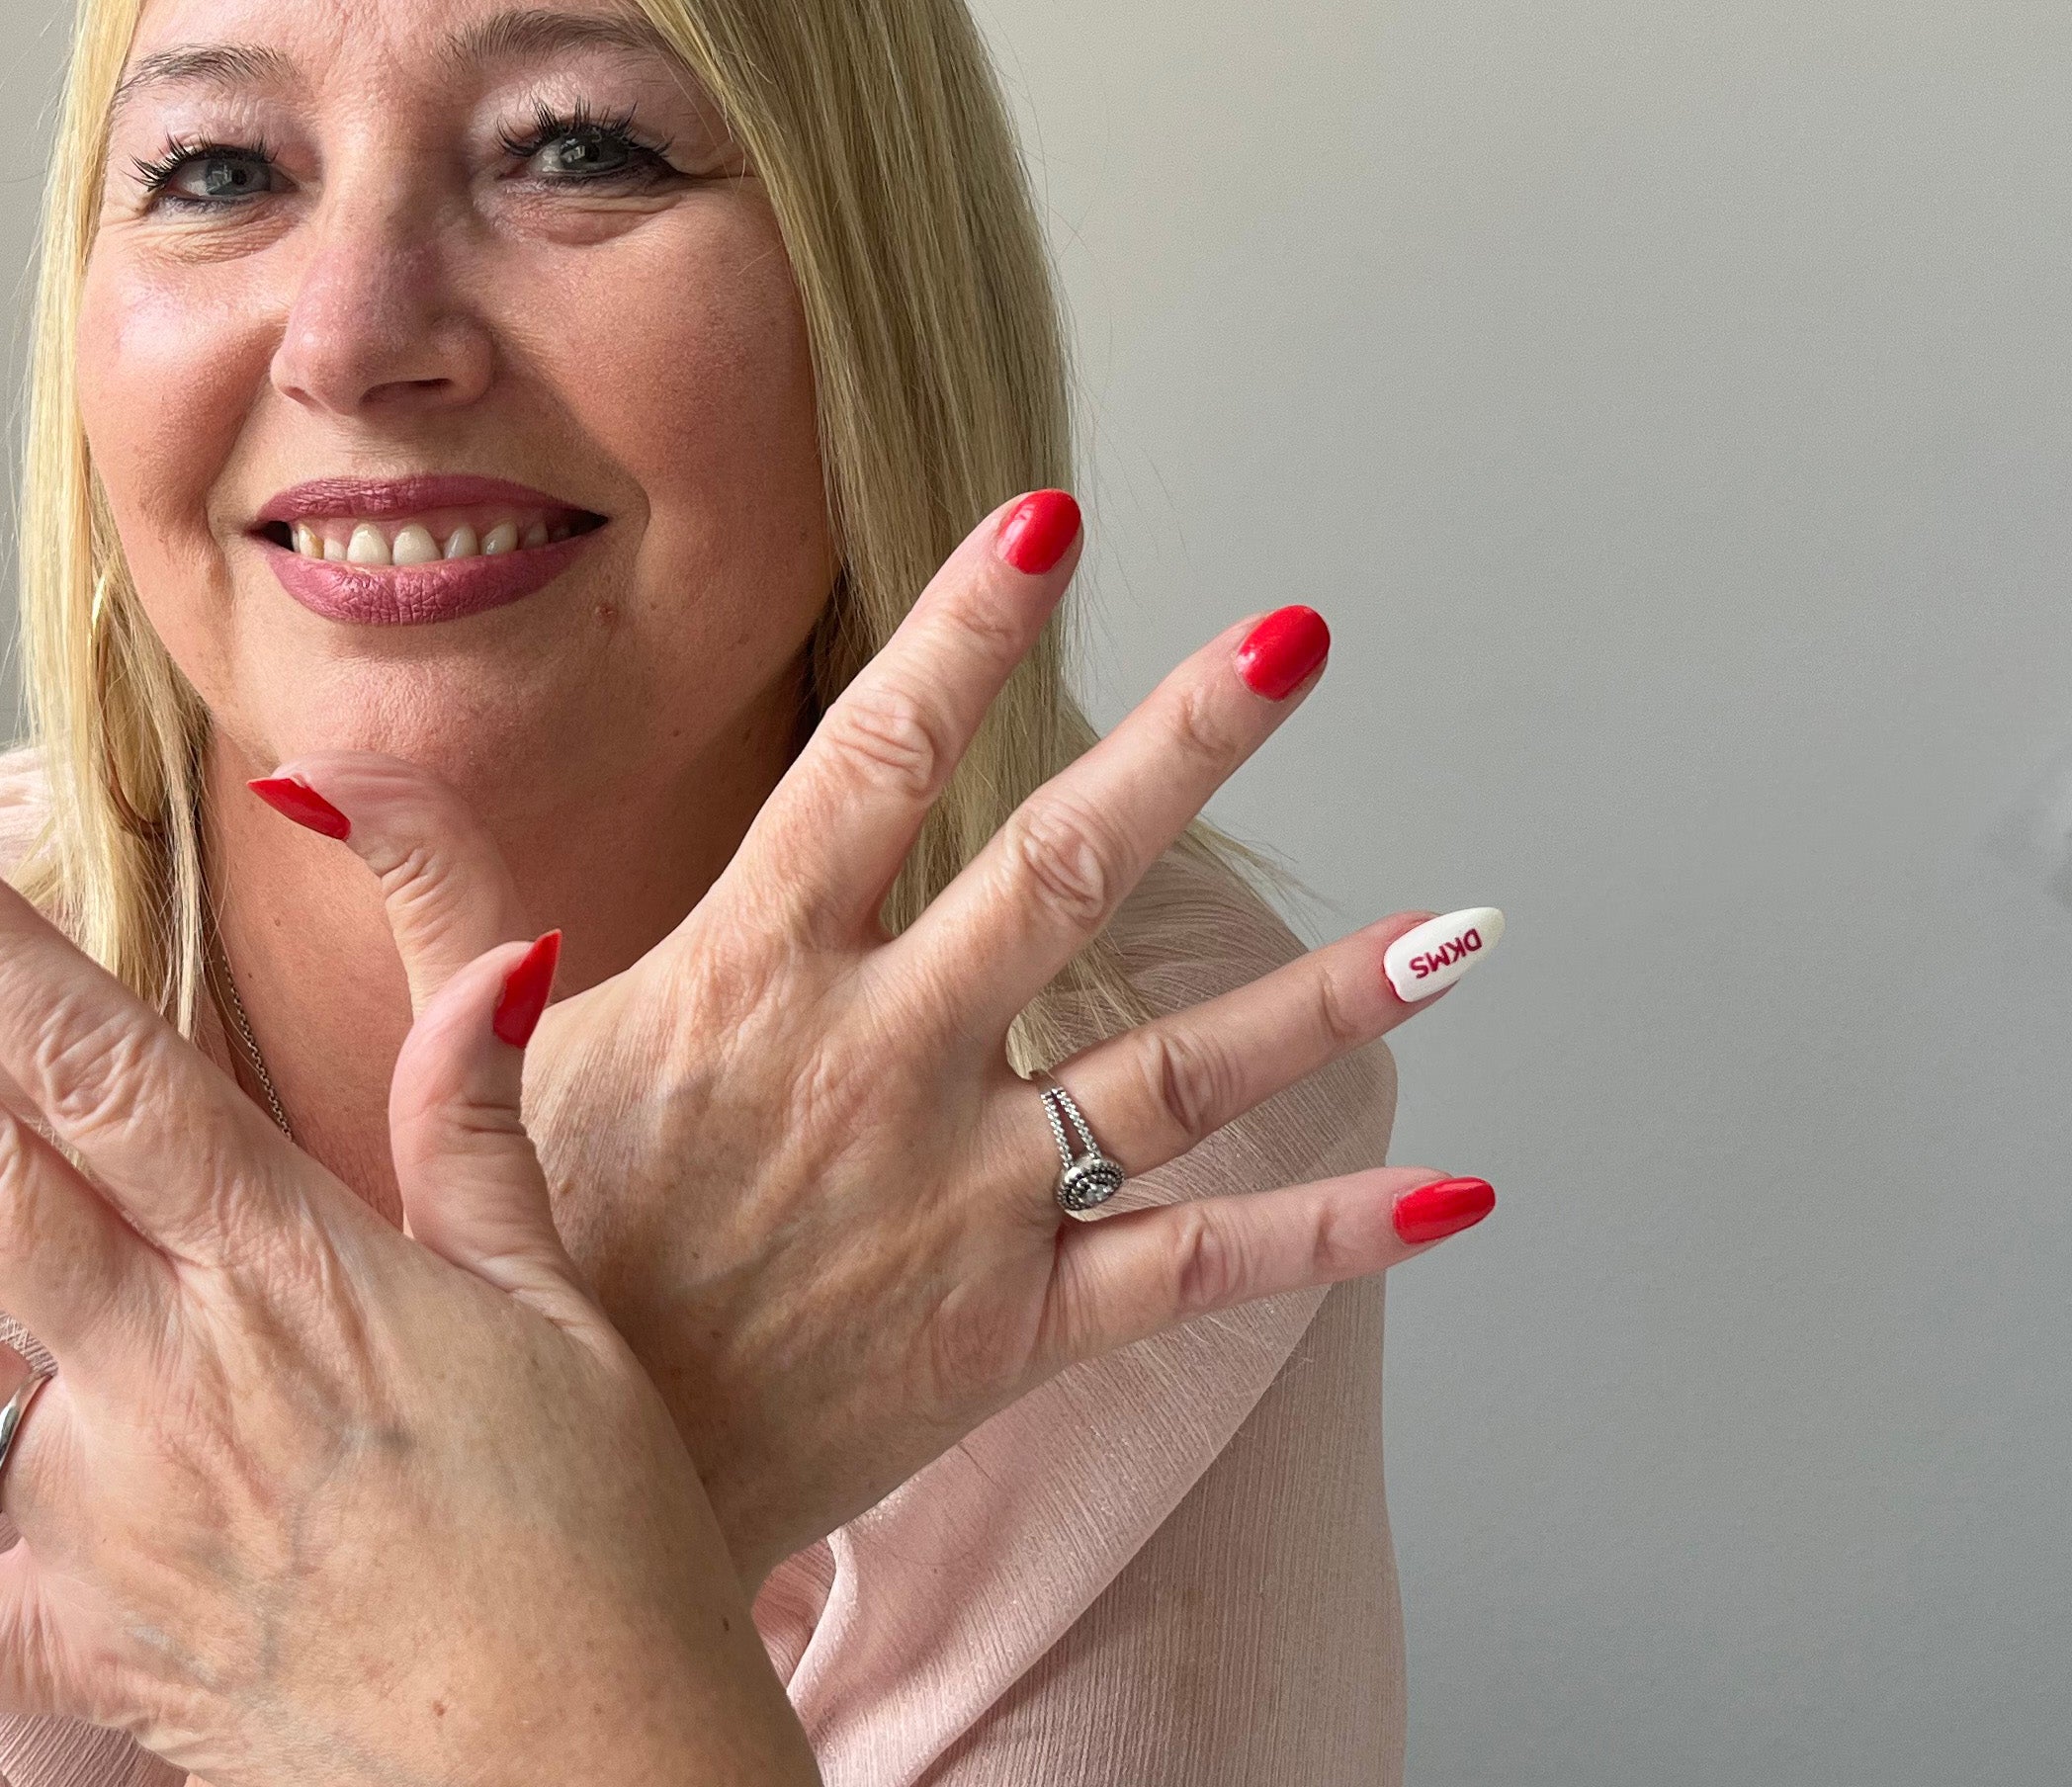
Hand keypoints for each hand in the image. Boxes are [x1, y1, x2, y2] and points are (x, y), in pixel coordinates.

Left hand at [0, 891, 815, 1783]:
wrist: (575, 1771)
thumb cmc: (600, 1533)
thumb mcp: (559, 1312)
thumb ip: (479, 1131)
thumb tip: (505, 960)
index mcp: (299, 1274)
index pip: (112, 1080)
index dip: (8, 966)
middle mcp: (174, 1377)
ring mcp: (104, 1513)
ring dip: (24, 1299)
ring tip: (173, 1345)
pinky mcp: (74, 1636)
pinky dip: (9, 1492)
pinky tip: (109, 1474)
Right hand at [260, 490, 1497, 1587]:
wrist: (571, 1498)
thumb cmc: (535, 1258)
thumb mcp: (461, 1066)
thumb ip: (435, 903)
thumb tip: (330, 762)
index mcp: (754, 977)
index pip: (871, 761)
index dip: (962, 635)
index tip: (1050, 522)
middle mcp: (881, 1064)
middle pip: (1058, 871)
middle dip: (1184, 742)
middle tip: (1299, 636)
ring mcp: (966, 1196)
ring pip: (1174, 1069)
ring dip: (1325, 991)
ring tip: (1467, 925)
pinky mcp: (1021, 1323)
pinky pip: (1201, 1268)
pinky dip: (1336, 1232)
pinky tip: (1464, 1191)